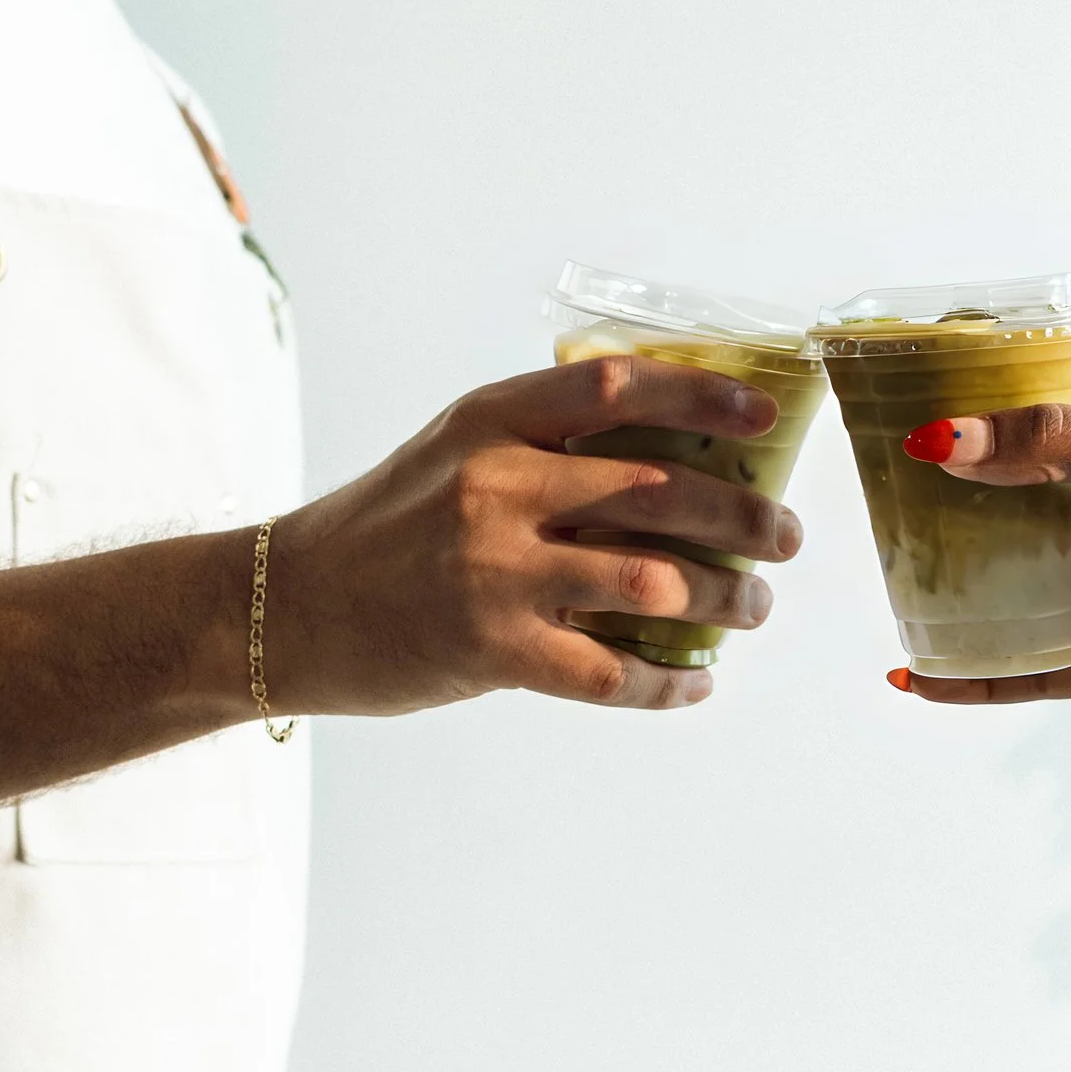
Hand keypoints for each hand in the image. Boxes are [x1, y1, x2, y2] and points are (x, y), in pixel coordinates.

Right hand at [268, 355, 801, 713]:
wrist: (288, 608)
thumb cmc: (385, 527)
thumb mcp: (454, 451)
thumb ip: (545, 441)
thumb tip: (674, 448)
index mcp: (490, 423)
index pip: (616, 388)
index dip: (703, 397)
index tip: (764, 420)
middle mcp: (496, 488)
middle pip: (660, 491)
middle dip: (744, 519)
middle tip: (782, 538)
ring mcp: (494, 573)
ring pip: (655, 582)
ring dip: (725, 598)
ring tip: (752, 606)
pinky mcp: (492, 652)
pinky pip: (613, 673)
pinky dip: (671, 683)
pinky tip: (696, 683)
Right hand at [890, 397, 1070, 721]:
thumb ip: (1056, 444)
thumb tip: (947, 441)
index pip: (1046, 420)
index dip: (983, 414)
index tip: (913, 409)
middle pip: (1016, 506)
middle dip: (951, 503)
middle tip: (881, 494)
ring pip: (1013, 588)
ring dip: (952, 589)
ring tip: (886, 579)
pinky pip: (1028, 667)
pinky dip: (971, 676)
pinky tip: (914, 677)